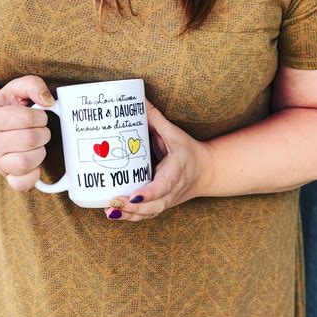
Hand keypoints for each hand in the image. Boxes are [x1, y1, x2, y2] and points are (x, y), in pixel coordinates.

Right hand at [0, 75, 54, 191]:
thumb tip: (49, 101)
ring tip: (37, 145)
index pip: (26, 118)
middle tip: (41, 131)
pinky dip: (33, 176)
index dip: (40, 116)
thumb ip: (33, 85)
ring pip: (25, 163)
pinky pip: (20, 184)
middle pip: (29, 140)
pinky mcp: (6, 177)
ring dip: (40, 152)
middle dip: (43, 133)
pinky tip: (35, 164)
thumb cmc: (9, 107)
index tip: (39, 116)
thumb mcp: (17, 88)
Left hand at [104, 100, 213, 221]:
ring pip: (149, 214)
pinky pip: (147, 215)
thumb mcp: (174, 133)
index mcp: (176, 171)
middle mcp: (172, 190)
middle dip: (132, 208)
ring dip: (129, 215)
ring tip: (109, 212)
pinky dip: (131, 217)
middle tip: (112, 203)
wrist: (207, 171)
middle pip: (153, 206)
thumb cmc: (189, 151)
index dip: (148, 193)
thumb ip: (155, 118)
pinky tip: (114, 214)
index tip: (133, 196)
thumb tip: (137, 99)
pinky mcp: (161, 204)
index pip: (163, 186)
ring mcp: (167, 200)